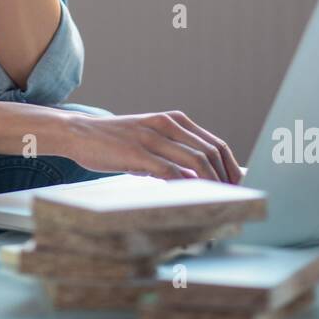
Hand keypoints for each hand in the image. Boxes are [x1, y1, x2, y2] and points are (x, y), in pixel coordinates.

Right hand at [59, 111, 242, 182]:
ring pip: (195, 161)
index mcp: (173, 120)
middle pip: (210, 151)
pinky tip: (191, 195)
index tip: (238, 183)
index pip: (214, 143)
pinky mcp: (138, 153)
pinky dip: (186, 184)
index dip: (230, 165)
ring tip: (217, 198)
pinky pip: (170, 171)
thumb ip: (173, 152)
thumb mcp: (149, 139)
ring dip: (211, 182)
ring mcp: (152, 138)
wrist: (80, 133)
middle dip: (226, 176)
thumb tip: (200, 176)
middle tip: (232, 195)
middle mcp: (166, 125)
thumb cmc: (115, 141)